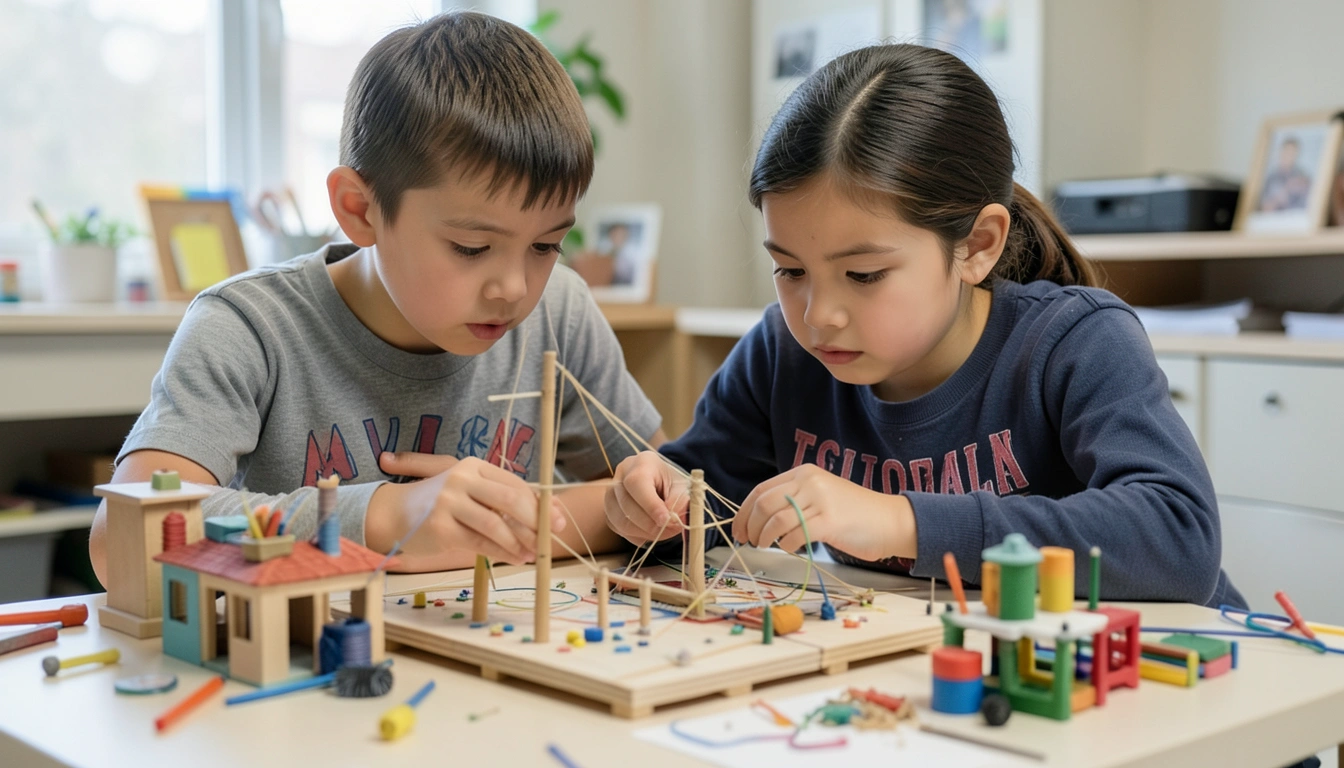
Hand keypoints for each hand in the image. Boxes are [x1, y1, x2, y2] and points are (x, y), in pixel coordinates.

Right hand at [368, 456, 565, 564]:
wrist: (394, 514)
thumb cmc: (440, 503)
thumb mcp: (472, 492)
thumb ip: (505, 498)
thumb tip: (553, 510)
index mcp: (473, 466)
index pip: (514, 484)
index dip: (540, 504)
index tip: (559, 520)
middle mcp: (461, 478)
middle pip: (509, 500)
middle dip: (535, 522)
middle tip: (551, 538)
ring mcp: (448, 501)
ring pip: (495, 524)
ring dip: (519, 542)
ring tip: (532, 553)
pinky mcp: (440, 526)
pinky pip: (479, 542)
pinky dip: (502, 553)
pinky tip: (515, 559)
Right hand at [604, 451, 689, 544]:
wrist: (663, 484)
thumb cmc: (674, 484)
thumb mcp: (684, 489)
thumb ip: (680, 503)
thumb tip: (672, 521)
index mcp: (642, 462)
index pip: (637, 483)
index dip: (651, 505)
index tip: (665, 520)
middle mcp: (621, 474)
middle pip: (626, 504)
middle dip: (649, 524)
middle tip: (670, 530)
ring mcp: (611, 492)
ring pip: (619, 520)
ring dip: (643, 532)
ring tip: (664, 532)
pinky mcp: (609, 510)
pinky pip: (618, 528)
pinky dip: (636, 535)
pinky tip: (651, 532)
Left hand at [733, 464, 915, 561]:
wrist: (891, 520)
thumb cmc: (854, 513)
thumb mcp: (820, 495)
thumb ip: (794, 500)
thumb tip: (759, 519)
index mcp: (804, 473)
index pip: (762, 490)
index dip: (744, 512)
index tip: (738, 530)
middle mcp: (810, 482)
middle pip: (764, 504)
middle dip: (750, 526)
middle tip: (749, 542)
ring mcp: (820, 500)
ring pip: (776, 520)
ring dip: (765, 538)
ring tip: (767, 546)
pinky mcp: (829, 521)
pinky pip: (795, 535)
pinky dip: (787, 545)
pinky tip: (792, 547)